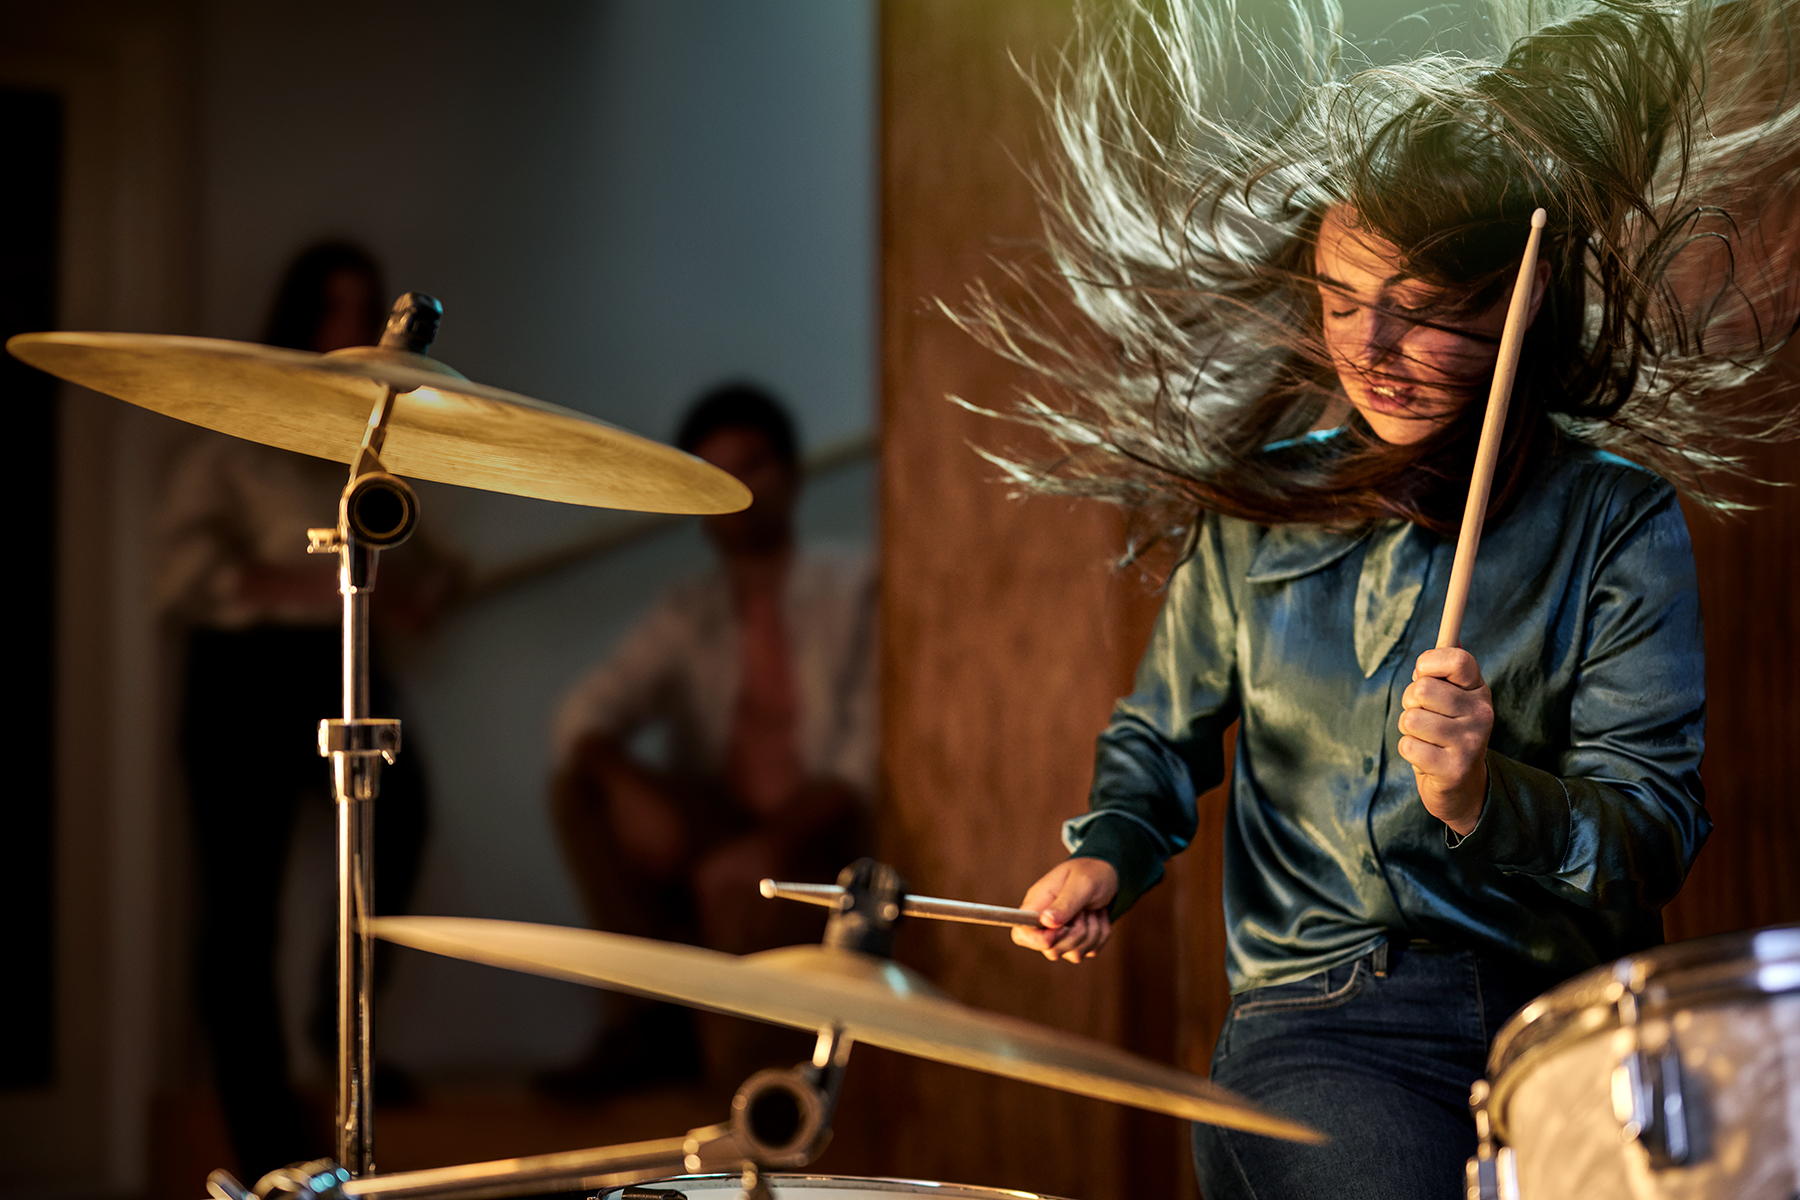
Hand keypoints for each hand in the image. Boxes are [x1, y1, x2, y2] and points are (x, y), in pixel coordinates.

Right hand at [1011, 858, 1117, 963]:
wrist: (1107, 873)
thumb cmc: (1091, 873)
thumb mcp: (1082, 883)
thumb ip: (1064, 903)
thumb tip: (1045, 921)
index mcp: (1037, 904)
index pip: (1021, 934)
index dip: (1037, 940)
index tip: (1059, 928)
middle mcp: (1045, 924)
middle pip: (1051, 951)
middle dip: (1075, 934)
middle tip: (1084, 910)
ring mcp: (1062, 935)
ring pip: (1074, 954)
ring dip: (1092, 932)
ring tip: (1092, 910)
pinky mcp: (1079, 942)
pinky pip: (1091, 951)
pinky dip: (1101, 934)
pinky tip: (1098, 916)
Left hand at [1399, 647, 1493, 835]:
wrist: (1462, 787)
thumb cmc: (1448, 732)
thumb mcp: (1453, 698)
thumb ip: (1447, 669)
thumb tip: (1455, 632)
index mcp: (1479, 691)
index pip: (1457, 659)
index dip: (1428, 664)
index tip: (1424, 676)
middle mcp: (1481, 714)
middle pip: (1422, 689)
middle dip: (1410, 702)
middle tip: (1423, 716)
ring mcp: (1470, 742)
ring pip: (1411, 719)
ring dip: (1408, 729)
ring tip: (1425, 739)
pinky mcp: (1454, 768)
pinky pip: (1408, 746)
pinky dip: (1409, 751)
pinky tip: (1426, 757)